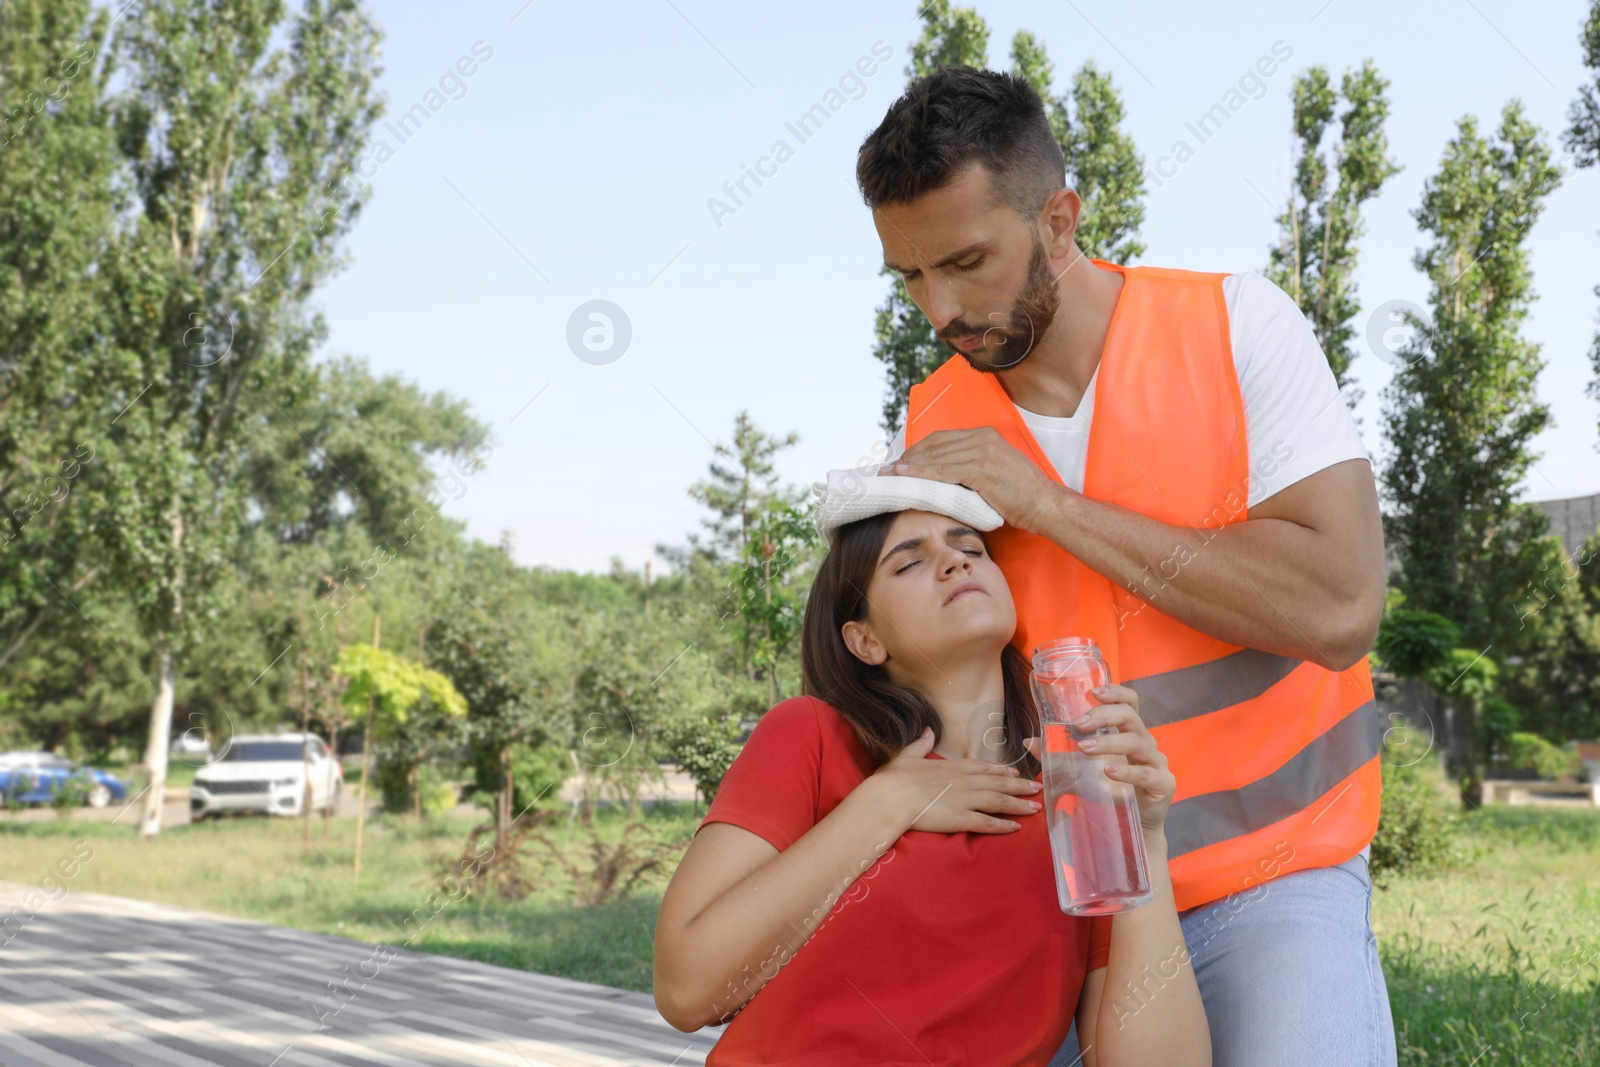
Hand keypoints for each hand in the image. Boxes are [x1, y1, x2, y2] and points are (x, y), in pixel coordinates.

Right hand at [863, 727, 1044, 834]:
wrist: (890, 798)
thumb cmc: (894, 779)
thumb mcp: (907, 756)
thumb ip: (921, 744)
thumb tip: (927, 730)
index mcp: (952, 767)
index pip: (983, 767)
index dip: (1001, 771)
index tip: (1015, 772)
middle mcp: (964, 781)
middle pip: (999, 783)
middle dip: (1020, 786)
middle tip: (1037, 787)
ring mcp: (965, 800)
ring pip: (999, 801)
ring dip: (1019, 804)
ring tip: (1035, 807)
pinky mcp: (961, 818)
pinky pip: (987, 823)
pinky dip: (1003, 825)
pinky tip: (1016, 827)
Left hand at [878, 427, 1063, 535]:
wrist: (1046, 506)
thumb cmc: (1022, 496)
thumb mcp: (995, 473)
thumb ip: (971, 468)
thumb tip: (944, 478)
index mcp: (985, 435)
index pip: (941, 439)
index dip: (917, 450)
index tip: (899, 463)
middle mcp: (983, 438)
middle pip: (934, 445)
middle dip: (907, 458)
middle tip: (887, 471)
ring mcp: (983, 452)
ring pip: (935, 457)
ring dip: (909, 467)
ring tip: (889, 476)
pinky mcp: (982, 470)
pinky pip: (944, 471)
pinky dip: (921, 474)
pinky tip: (905, 478)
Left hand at [1024, 682, 1174, 838]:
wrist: (1134, 828)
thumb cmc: (1109, 792)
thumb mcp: (1080, 771)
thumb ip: (1058, 755)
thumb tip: (1029, 741)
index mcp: (1129, 733)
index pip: (1130, 702)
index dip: (1116, 692)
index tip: (1093, 692)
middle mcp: (1145, 742)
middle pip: (1131, 716)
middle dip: (1104, 714)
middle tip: (1080, 723)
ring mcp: (1156, 762)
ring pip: (1137, 742)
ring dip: (1109, 742)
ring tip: (1085, 748)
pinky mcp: (1162, 784)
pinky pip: (1146, 773)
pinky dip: (1127, 772)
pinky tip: (1108, 772)